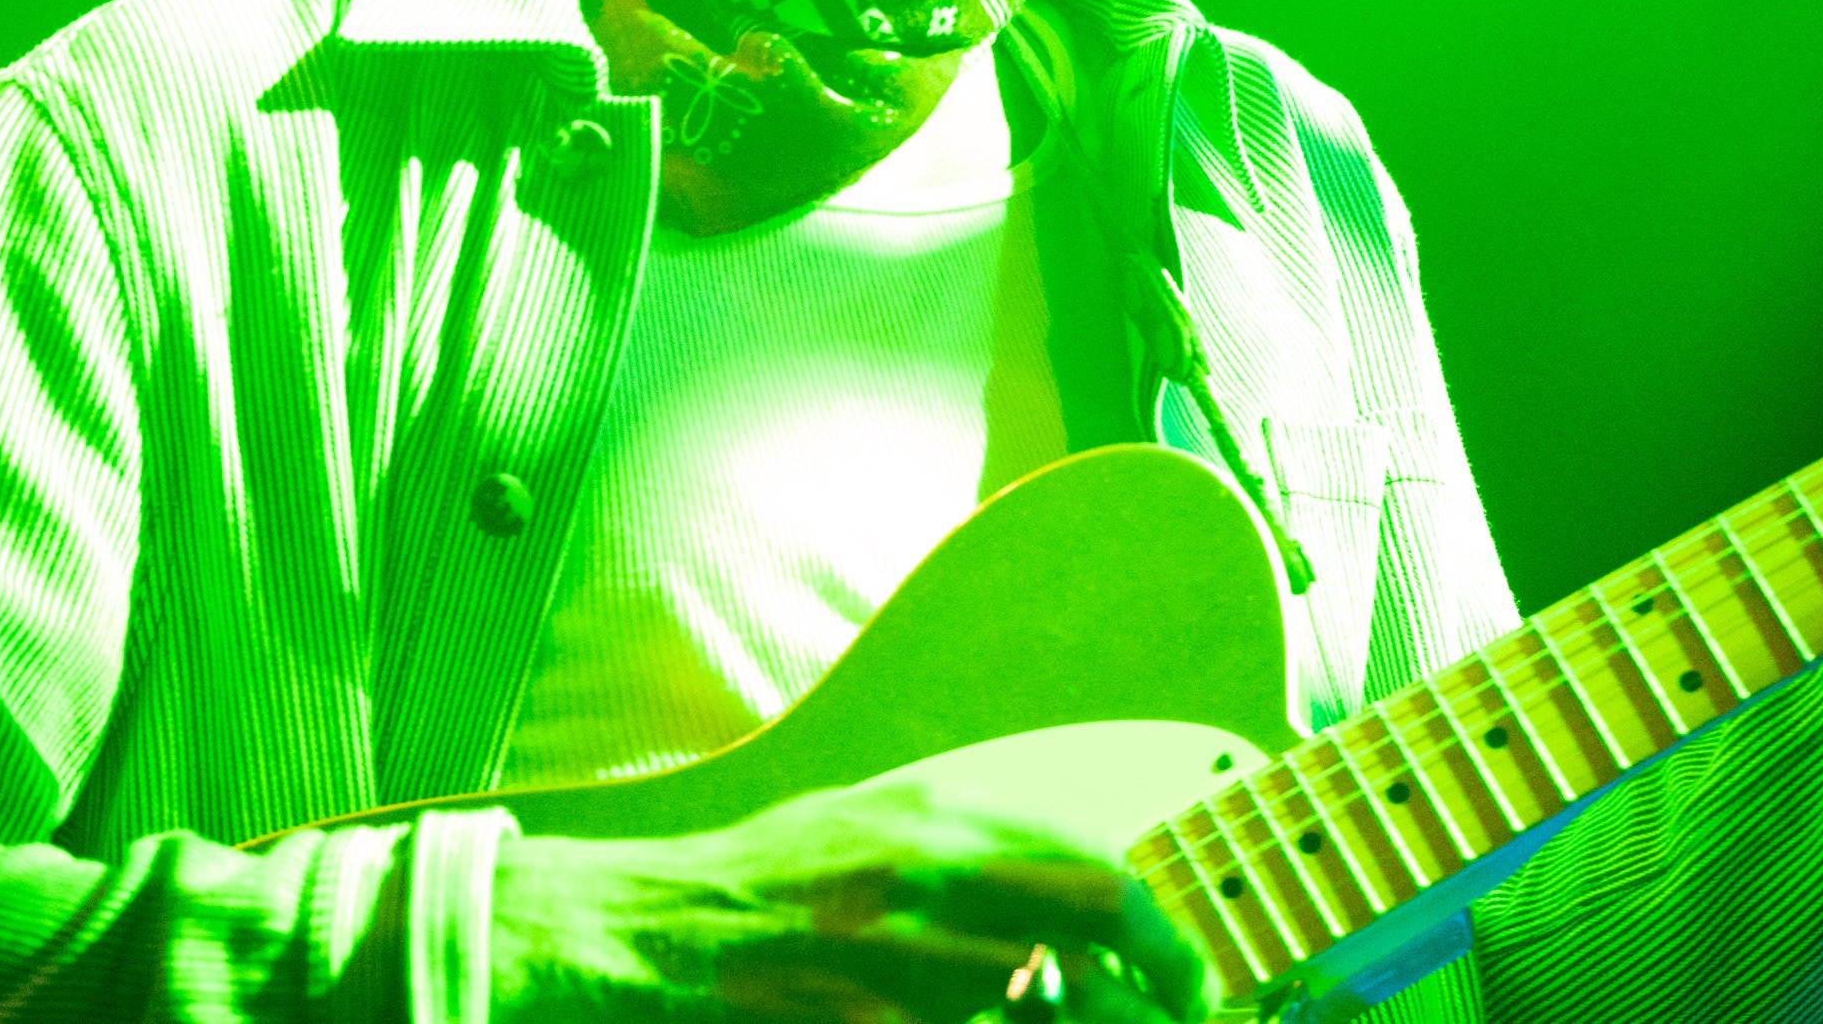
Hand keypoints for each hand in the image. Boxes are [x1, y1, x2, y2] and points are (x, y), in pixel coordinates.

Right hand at [489, 772, 1213, 1023]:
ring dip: (1074, 1017)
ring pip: (1035, 993)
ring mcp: (884, 951)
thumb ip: (962, 854)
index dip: (1164, 935)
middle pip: (1091, 910)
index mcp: (929, 818)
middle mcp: (920, 869)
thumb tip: (1078, 895)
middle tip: (1191, 1014)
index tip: (1195, 986)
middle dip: (1161, 973)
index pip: (1093, 868)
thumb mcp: (864, 836)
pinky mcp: (849, 1012)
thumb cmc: (752, 896)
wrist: (627, 936)